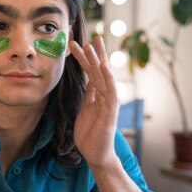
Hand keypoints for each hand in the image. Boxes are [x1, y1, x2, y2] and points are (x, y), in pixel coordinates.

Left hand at [68, 36, 119, 167]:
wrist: (96, 154)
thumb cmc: (90, 134)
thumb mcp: (86, 109)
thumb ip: (89, 95)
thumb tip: (89, 81)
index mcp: (99, 94)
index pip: (93, 72)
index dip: (87, 58)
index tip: (80, 43)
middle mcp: (106, 95)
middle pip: (100, 70)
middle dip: (94, 54)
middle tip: (90, 37)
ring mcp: (110, 102)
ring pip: (104, 77)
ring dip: (98, 60)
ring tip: (92, 46)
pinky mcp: (111, 111)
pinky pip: (111, 92)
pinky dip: (108, 78)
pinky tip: (104, 67)